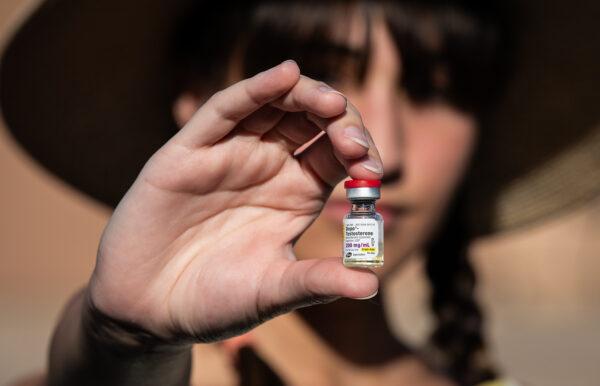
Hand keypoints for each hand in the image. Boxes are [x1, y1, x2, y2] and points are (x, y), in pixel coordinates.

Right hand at [88, 60, 382, 343]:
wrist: (151, 310)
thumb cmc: (215, 300)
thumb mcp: (275, 290)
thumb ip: (319, 282)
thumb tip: (372, 286)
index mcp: (296, 192)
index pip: (336, 152)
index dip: (358, 151)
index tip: (373, 169)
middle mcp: (267, 166)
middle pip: (311, 120)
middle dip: (339, 121)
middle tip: (354, 142)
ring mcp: (230, 153)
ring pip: (273, 104)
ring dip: (305, 95)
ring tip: (331, 103)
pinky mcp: (190, 151)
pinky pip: (225, 110)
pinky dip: (255, 90)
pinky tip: (285, 74)